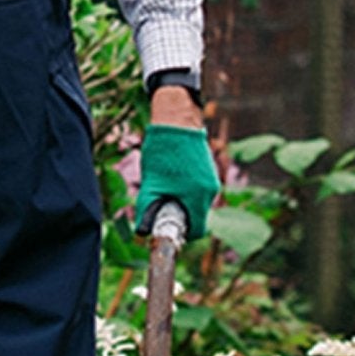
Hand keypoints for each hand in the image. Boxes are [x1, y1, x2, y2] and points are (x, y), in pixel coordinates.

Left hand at [135, 121, 219, 240]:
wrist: (177, 121)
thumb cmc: (164, 152)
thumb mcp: (151, 184)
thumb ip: (147, 209)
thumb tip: (142, 230)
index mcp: (198, 197)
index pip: (197, 231)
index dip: (181, 234)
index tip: (166, 228)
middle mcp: (209, 191)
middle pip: (197, 217)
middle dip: (180, 217)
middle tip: (161, 209)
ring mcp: (211, 180)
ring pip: (197, 203)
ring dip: (182, 203)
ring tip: (165, 189)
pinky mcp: (209, 171)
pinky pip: (199, 190)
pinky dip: (186, 191)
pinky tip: (172, 178)